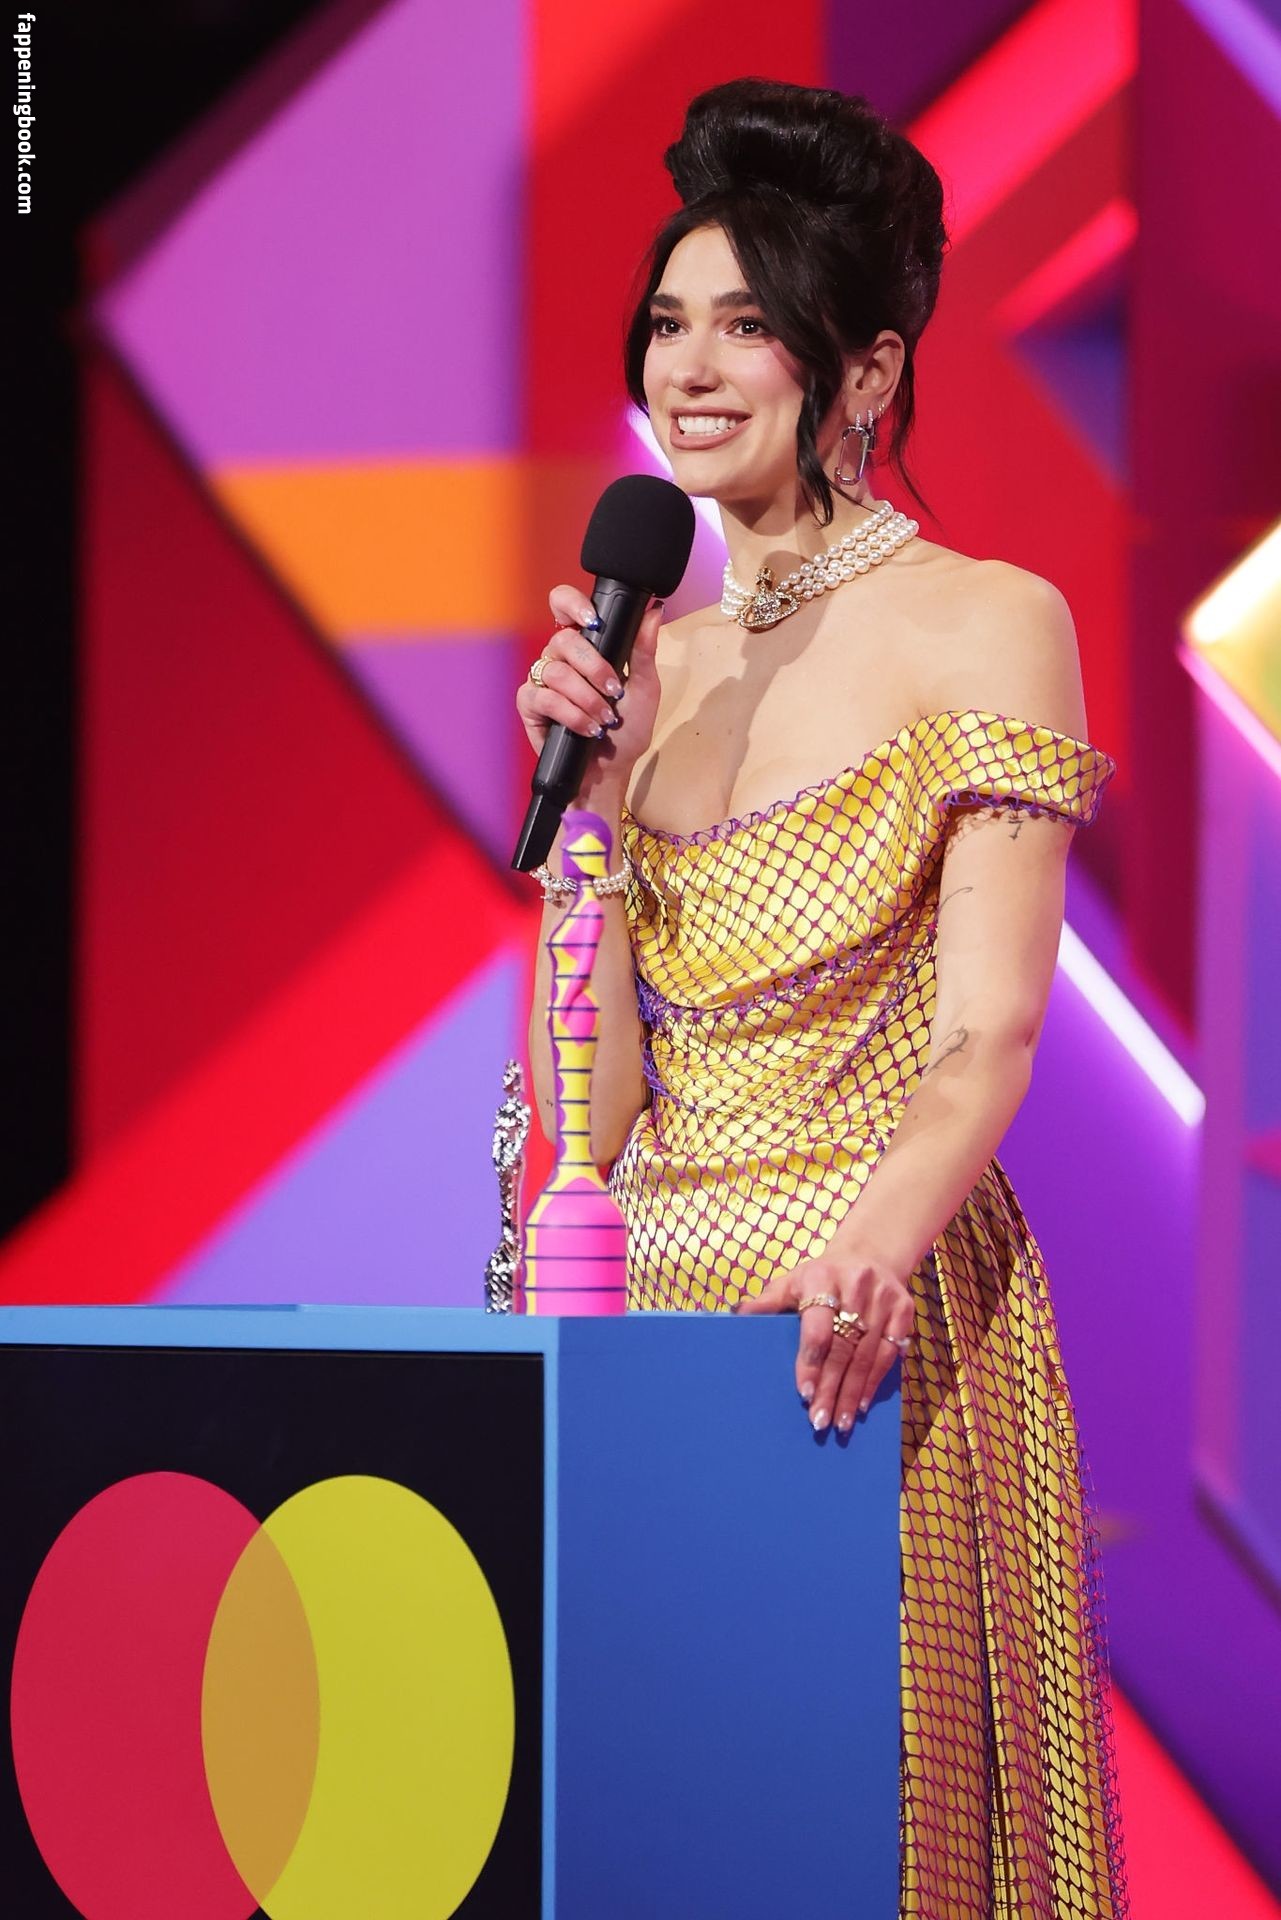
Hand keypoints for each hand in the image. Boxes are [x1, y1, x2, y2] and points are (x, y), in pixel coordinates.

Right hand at [516, 583, 663, 793]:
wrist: (611, 770)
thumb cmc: (628, 730)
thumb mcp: (646, 688)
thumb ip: (644, 650)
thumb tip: (653, 611)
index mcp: (585, 645)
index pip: (563, 605)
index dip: (572, 603)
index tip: (594, 621)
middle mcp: (560, 657)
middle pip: (564, 640)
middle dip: (595, 668)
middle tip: (614, 691)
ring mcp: (542, 679)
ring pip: (556, 671)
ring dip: (587, 698)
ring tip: (604, 719)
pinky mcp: (530, 704)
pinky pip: (545, 698)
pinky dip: (571, 715)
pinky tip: (587, 728)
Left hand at [737, 1248, 915, 1434]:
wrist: (870, 1255)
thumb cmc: (822, 1277)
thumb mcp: (793, 1282)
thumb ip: (767, 1302)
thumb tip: (736, 1315)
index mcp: (822, 1277)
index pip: (818, 1327)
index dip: (811, 1362)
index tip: (805, 1393)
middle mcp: (857, 1285)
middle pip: (843, 1348)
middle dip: (831, 1388)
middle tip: (819, 1420)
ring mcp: (884, 1298)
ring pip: (868, 1356)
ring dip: (852, 1393)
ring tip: (840, 1423)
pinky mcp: (905, 1310)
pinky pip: (890, 1354)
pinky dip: (874, 1382)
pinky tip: (861, 1404)